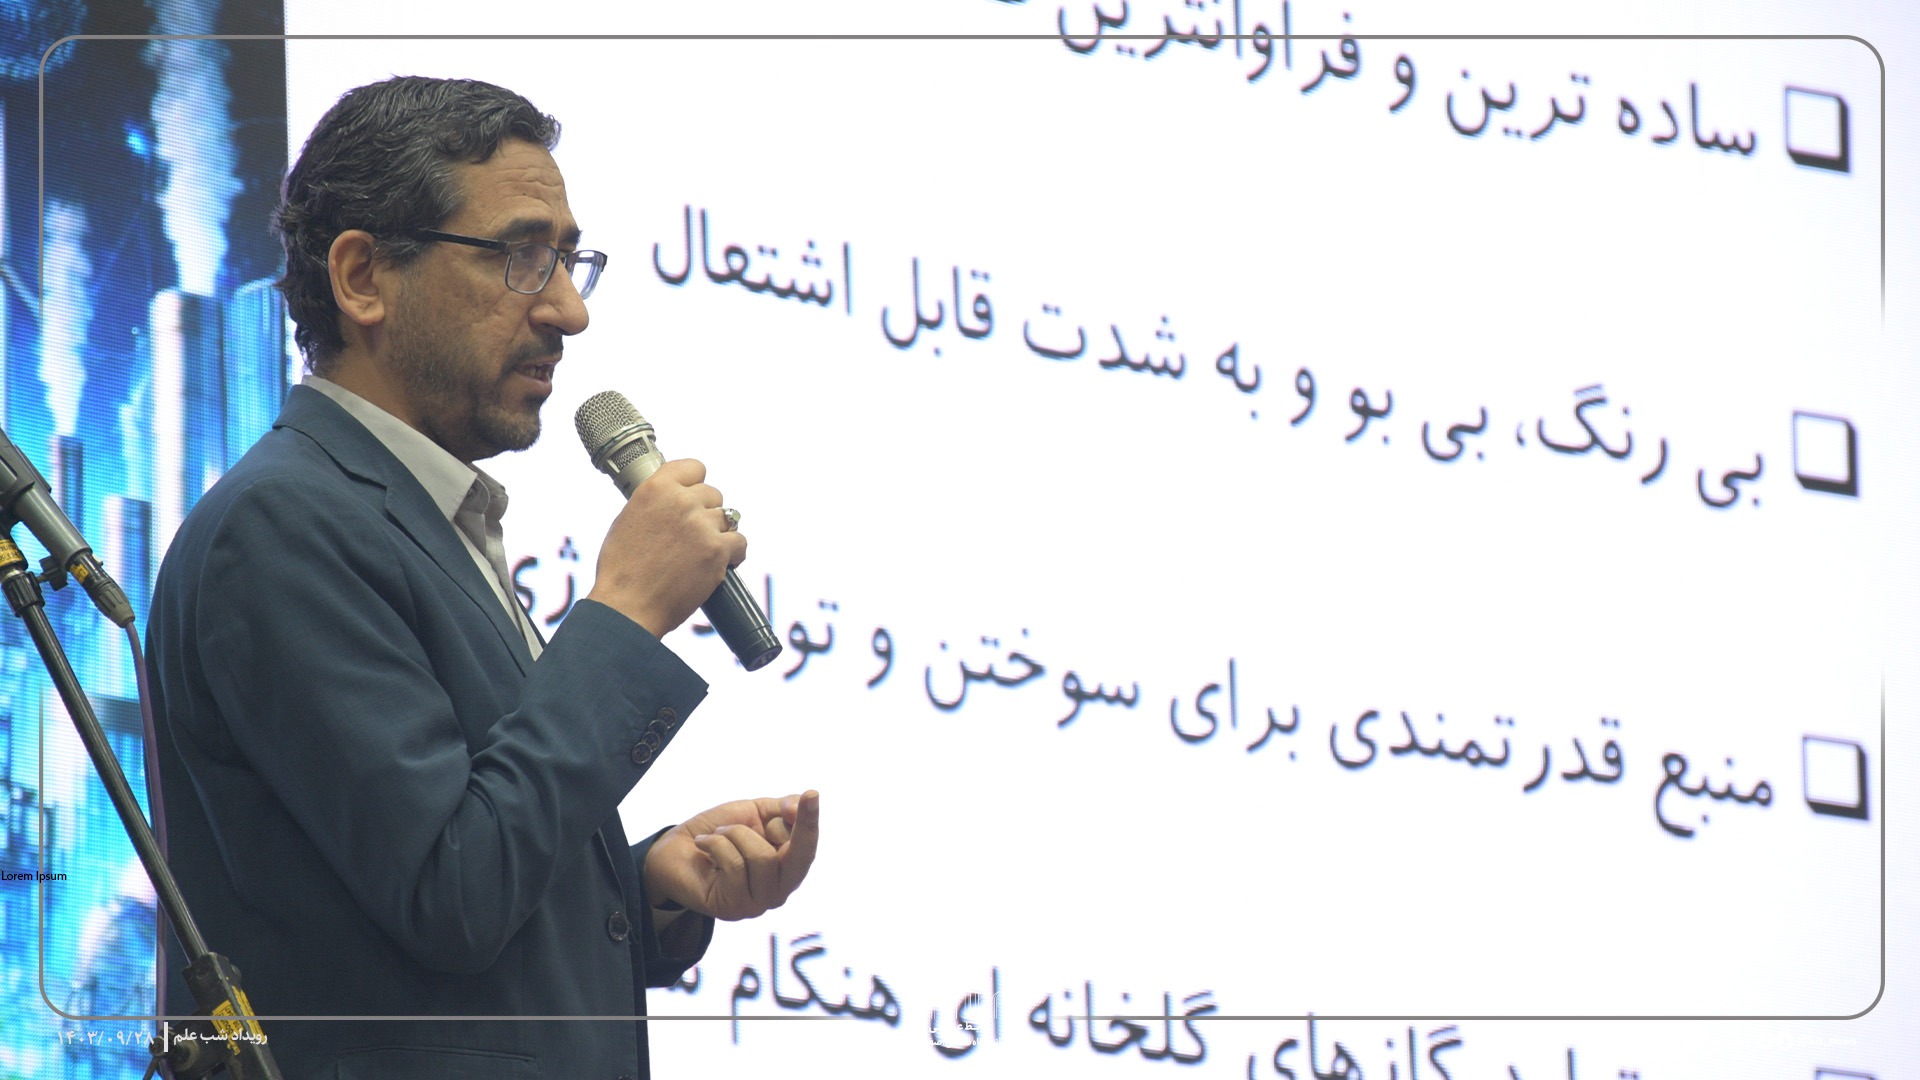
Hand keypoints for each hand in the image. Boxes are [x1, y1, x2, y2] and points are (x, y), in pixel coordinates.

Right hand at [586, 457, 747, 636]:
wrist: (628, 606)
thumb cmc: (622, 570)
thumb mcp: (628, 520)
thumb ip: (654, 503)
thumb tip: (671, 499)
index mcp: (656, 488)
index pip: (694, 468)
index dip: (696, 483)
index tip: (694, 496)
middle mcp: (681, 501)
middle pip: (713, 494)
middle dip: (706, 513)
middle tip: (692, 536)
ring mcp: (701, 525)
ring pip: (728, 518)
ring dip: (718, 534)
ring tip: (701, 553)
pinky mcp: (717, 550)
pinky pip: (740, 543)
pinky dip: (734, 554)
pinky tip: (719, 563)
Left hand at [644, 791, 819, 920]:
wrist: (675, 850)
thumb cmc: (718, 831)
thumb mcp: (753, 812)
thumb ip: (780, 809)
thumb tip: (796, 809)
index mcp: (787, 866)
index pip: (808, 846)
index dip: (811, 821)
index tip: (813, 793)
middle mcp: (779, 889)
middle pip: (799, 858)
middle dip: (790, 828)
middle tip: (777, 803)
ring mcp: (758, 902)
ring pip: (762, 857)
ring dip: (734, 834)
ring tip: (718, 834)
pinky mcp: (733, 908)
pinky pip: (734, 865)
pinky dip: (716, 844)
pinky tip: (704, 845)